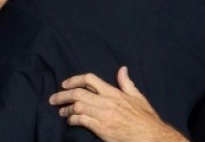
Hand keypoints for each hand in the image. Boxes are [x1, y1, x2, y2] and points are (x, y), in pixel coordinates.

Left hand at [49, 67, 188, 141]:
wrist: (151, 136)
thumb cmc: (146, 119)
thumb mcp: (138, 97)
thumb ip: (127, 83)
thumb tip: (122, 69)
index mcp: (114, 92)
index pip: (90, 79)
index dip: (74, 80)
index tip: (64, 84)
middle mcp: (107, 101)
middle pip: (78, 93)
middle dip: (62, 95)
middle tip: (53, 99)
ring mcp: (104, 115)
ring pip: (77, 107)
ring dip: (66, 109)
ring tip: (61, 111)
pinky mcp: (102, 129)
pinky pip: (81, 121)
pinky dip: (72, 120)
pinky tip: (70, 121)